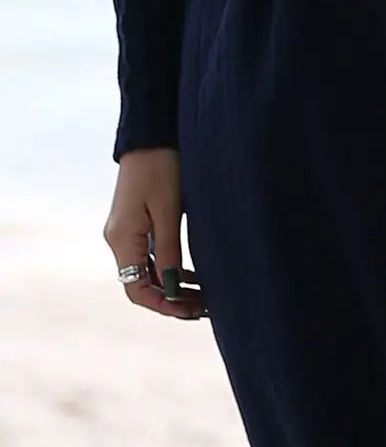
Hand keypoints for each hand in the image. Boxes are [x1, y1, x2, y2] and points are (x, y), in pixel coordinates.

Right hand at [103, 148, 206, 318]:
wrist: (151, 134)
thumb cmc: (161, 167)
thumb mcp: (169, 211)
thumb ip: (170, 251)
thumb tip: (173, 288)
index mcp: (122, 239)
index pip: (136, 290)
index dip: (163, 306)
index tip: (192, 312)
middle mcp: (119, 239)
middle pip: (142, 284)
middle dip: (173, 299)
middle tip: (205, 306)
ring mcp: (126, 231)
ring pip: (149, 271)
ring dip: (173, 285)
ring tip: (204, 294)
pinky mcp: (136, 221)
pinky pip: (152, 254)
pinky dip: (170, 267)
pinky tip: (192, 273)